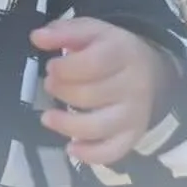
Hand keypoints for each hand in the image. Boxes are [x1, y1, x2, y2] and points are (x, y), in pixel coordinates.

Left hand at [32, 17, 174, 165]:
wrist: (149, 68)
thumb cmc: (109, 48)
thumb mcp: (89, 31)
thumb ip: (62, 32)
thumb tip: (37, 38)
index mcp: (122, 54)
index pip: (94, 64)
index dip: (66, 68)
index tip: (51, 67)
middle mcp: (133, 86)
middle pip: (91, 95)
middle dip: (62, 91)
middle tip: (50, 84)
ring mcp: (135, 113)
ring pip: (100, 126)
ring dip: (68, 125)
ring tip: (47, 117)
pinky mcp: (133, 134)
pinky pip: (115, 151)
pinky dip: (92, 155)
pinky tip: (71, 148)